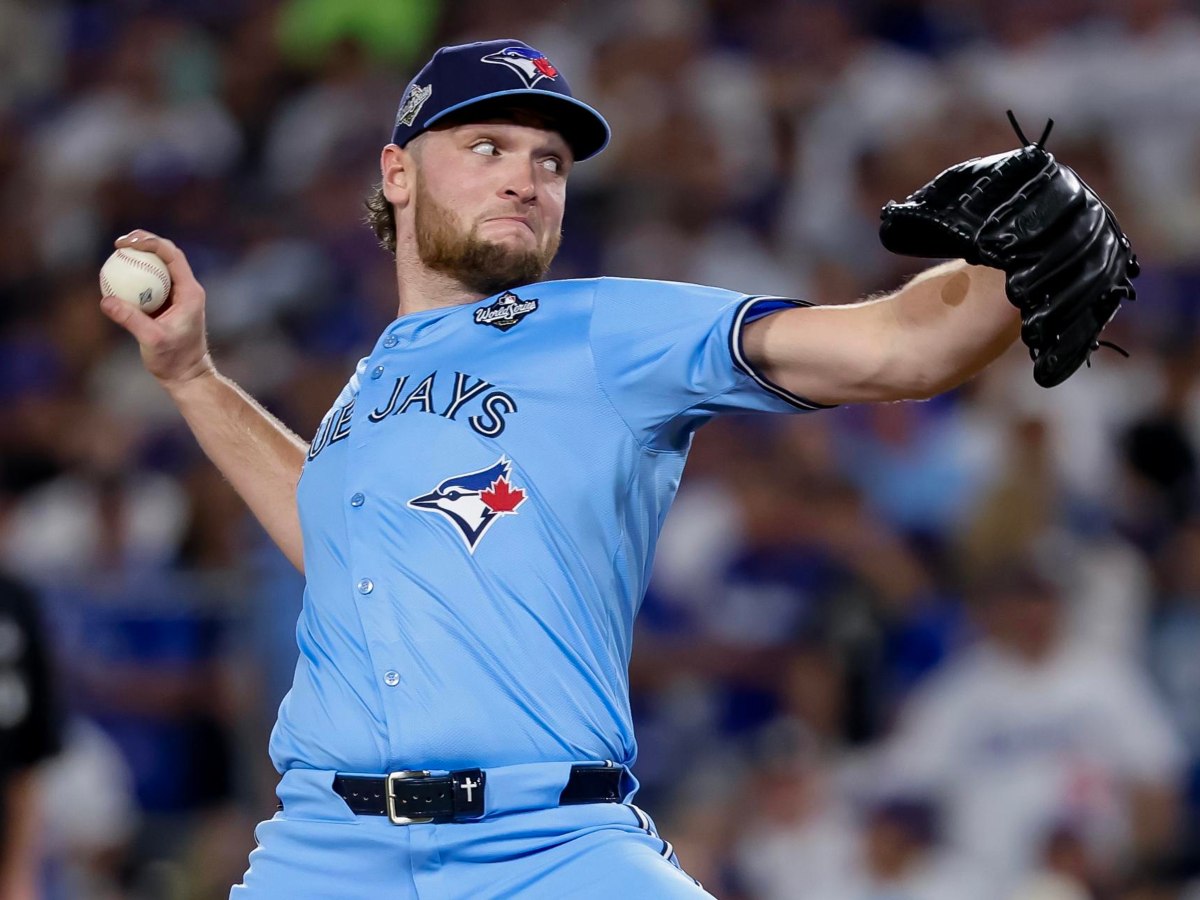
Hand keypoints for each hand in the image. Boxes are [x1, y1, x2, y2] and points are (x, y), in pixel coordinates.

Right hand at [99, 230, 214, 388]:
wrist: (186, 376)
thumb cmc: (174, 360)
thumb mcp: (151, 340)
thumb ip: (130, 319)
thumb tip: (106, 300)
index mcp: (190, 292)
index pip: (173, 256)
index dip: (151, 243)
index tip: (127, 243)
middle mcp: (187, 289)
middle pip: (167, 255)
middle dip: (145, 242)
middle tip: (119, 242)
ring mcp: (178, 296)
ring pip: (159, 267)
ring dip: (140, 256)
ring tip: (117, 251)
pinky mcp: (168, 304)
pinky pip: (151, 282)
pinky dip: (136, 275)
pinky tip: (116, 276)